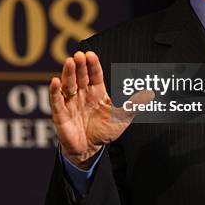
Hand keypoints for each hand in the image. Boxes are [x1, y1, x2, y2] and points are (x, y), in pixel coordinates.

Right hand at [49, 51, 153, 168]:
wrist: (89, 149)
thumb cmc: (104, 131)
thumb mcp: (122, 118)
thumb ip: (134, 105)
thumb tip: (150, 94)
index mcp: (96, 91)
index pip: (94, 74)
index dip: (92, 65)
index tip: (91, 55)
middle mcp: (82, 93)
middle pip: (80, 76)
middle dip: (80, 65)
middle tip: (79, 55)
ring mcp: (70, 102)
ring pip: (68, 84)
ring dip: (68, 73)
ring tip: (70, 62)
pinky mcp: (60, 113)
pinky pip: (56, 100)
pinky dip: (54, 91)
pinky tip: (55, 82)